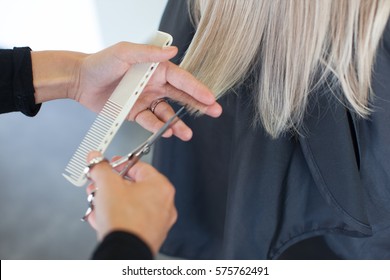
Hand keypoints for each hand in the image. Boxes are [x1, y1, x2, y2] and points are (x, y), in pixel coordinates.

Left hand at [72, 42, 221, 139]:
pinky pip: (151, 121)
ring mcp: (146, 100)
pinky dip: (158, 127)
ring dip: (177, 124)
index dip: (198, 89)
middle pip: (181, 96)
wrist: (80, 81)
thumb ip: (149, 53)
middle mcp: (154, 85)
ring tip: (185, 133)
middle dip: (199, 105)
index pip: (182, 80)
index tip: (211, 98)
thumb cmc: (101, 63)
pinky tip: (166, 131)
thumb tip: (173, 51)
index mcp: (155, 69)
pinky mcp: (136, 113)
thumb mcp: (125, 53)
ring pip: (167, 113)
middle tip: (214, 112)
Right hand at [85, 151, 176, 254]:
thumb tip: (96, 159)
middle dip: (110, 186)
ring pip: (131, 204)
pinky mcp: (149, 235)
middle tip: (99, 186)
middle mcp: (165, 203)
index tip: (108, 165)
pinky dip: (117, 217)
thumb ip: (101, 168)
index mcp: (161, 186)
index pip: (139, 166)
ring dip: (110, 201)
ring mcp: (158, 221)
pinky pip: (132, 219)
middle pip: (134, 186)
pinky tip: (102, 218)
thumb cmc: (125, 220)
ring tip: (97, 203)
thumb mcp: (108, 185)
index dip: (119, 164)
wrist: (124, 251)